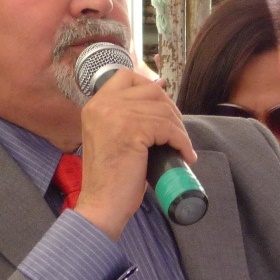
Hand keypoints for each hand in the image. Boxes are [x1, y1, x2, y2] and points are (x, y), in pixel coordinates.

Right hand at [75, 69, 195, 239]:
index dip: (149, 87)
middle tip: (176, 132)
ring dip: (178, 128)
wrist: (101, 203)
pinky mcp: (131, 131)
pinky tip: (184, 154)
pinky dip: (182, 141)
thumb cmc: (109, 175)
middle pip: (150, 90)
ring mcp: (115, 115)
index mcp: (95, 105)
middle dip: (170, 109)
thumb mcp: (110, 135)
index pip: (126, 76)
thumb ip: (124, 115)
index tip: (162, 108)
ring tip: (181, 146)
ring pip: (162, 109)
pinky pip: (168, 128)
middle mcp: (102, 105)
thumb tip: (158, 97)